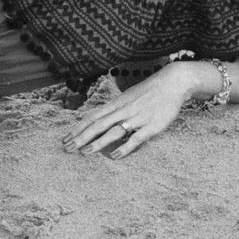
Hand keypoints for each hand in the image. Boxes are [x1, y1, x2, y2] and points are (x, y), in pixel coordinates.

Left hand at [63, 64, 196, 158]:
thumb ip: (114, 108)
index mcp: (116, 104)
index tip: (65, 138)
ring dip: (98, 142)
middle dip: (81, 137)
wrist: (173, 83)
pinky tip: (114, 156)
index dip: (78, 128)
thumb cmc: (148, 91)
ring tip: (84, 152)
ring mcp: (137, 118)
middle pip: (97, 125)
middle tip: (67, 148)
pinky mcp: (152, 126)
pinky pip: (136, 139)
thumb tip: (99, 119)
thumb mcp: (127, 97)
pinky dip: (124, 148)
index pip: (92, 117)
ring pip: (113, 131)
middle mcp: (123, 110)